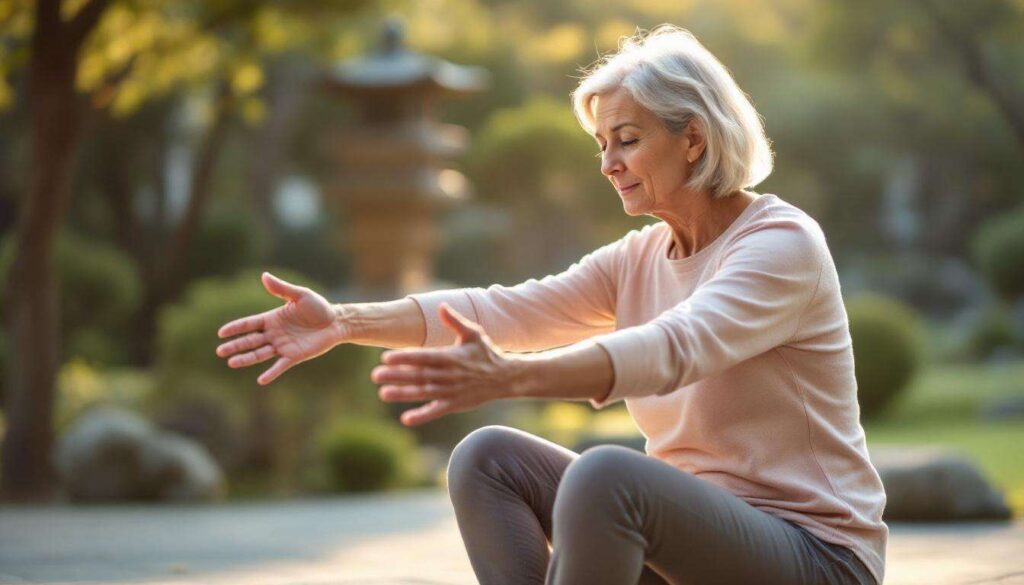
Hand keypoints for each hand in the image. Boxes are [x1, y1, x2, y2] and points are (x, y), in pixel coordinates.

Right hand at [216, 272, 345, 384]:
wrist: (336, 322)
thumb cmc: (318, 307)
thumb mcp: (300, 295)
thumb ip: (281, 288)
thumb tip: (264, 275)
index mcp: (272, 319)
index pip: (249, 324)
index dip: (236, 328)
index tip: (221, 332)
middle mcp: (274, 334)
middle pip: (250, 341)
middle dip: (235, 345)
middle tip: (219, 351)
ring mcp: (283, 346)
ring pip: (260, 354)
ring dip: (246, 358)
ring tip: (231, 363)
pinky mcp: (294, 356)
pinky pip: (280, 366)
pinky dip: (271, 373)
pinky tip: (261, 380)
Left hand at [372, 304, 524, 425]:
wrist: (506, 377)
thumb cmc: (486, 353)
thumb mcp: (473, 334)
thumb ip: (455, 321)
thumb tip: (440, 306)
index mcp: (451, 357)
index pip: (423, 357)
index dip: (404, 358)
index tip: (386, 357)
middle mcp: (450, 375)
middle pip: (419, 376)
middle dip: (397, 376)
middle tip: (375, 375)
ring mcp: (452, 392)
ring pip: (424, 393)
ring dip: (403, 394)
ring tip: (383, 393)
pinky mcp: (455, 405)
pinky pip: (436, 411)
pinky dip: (422, 416)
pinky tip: (405, 419)